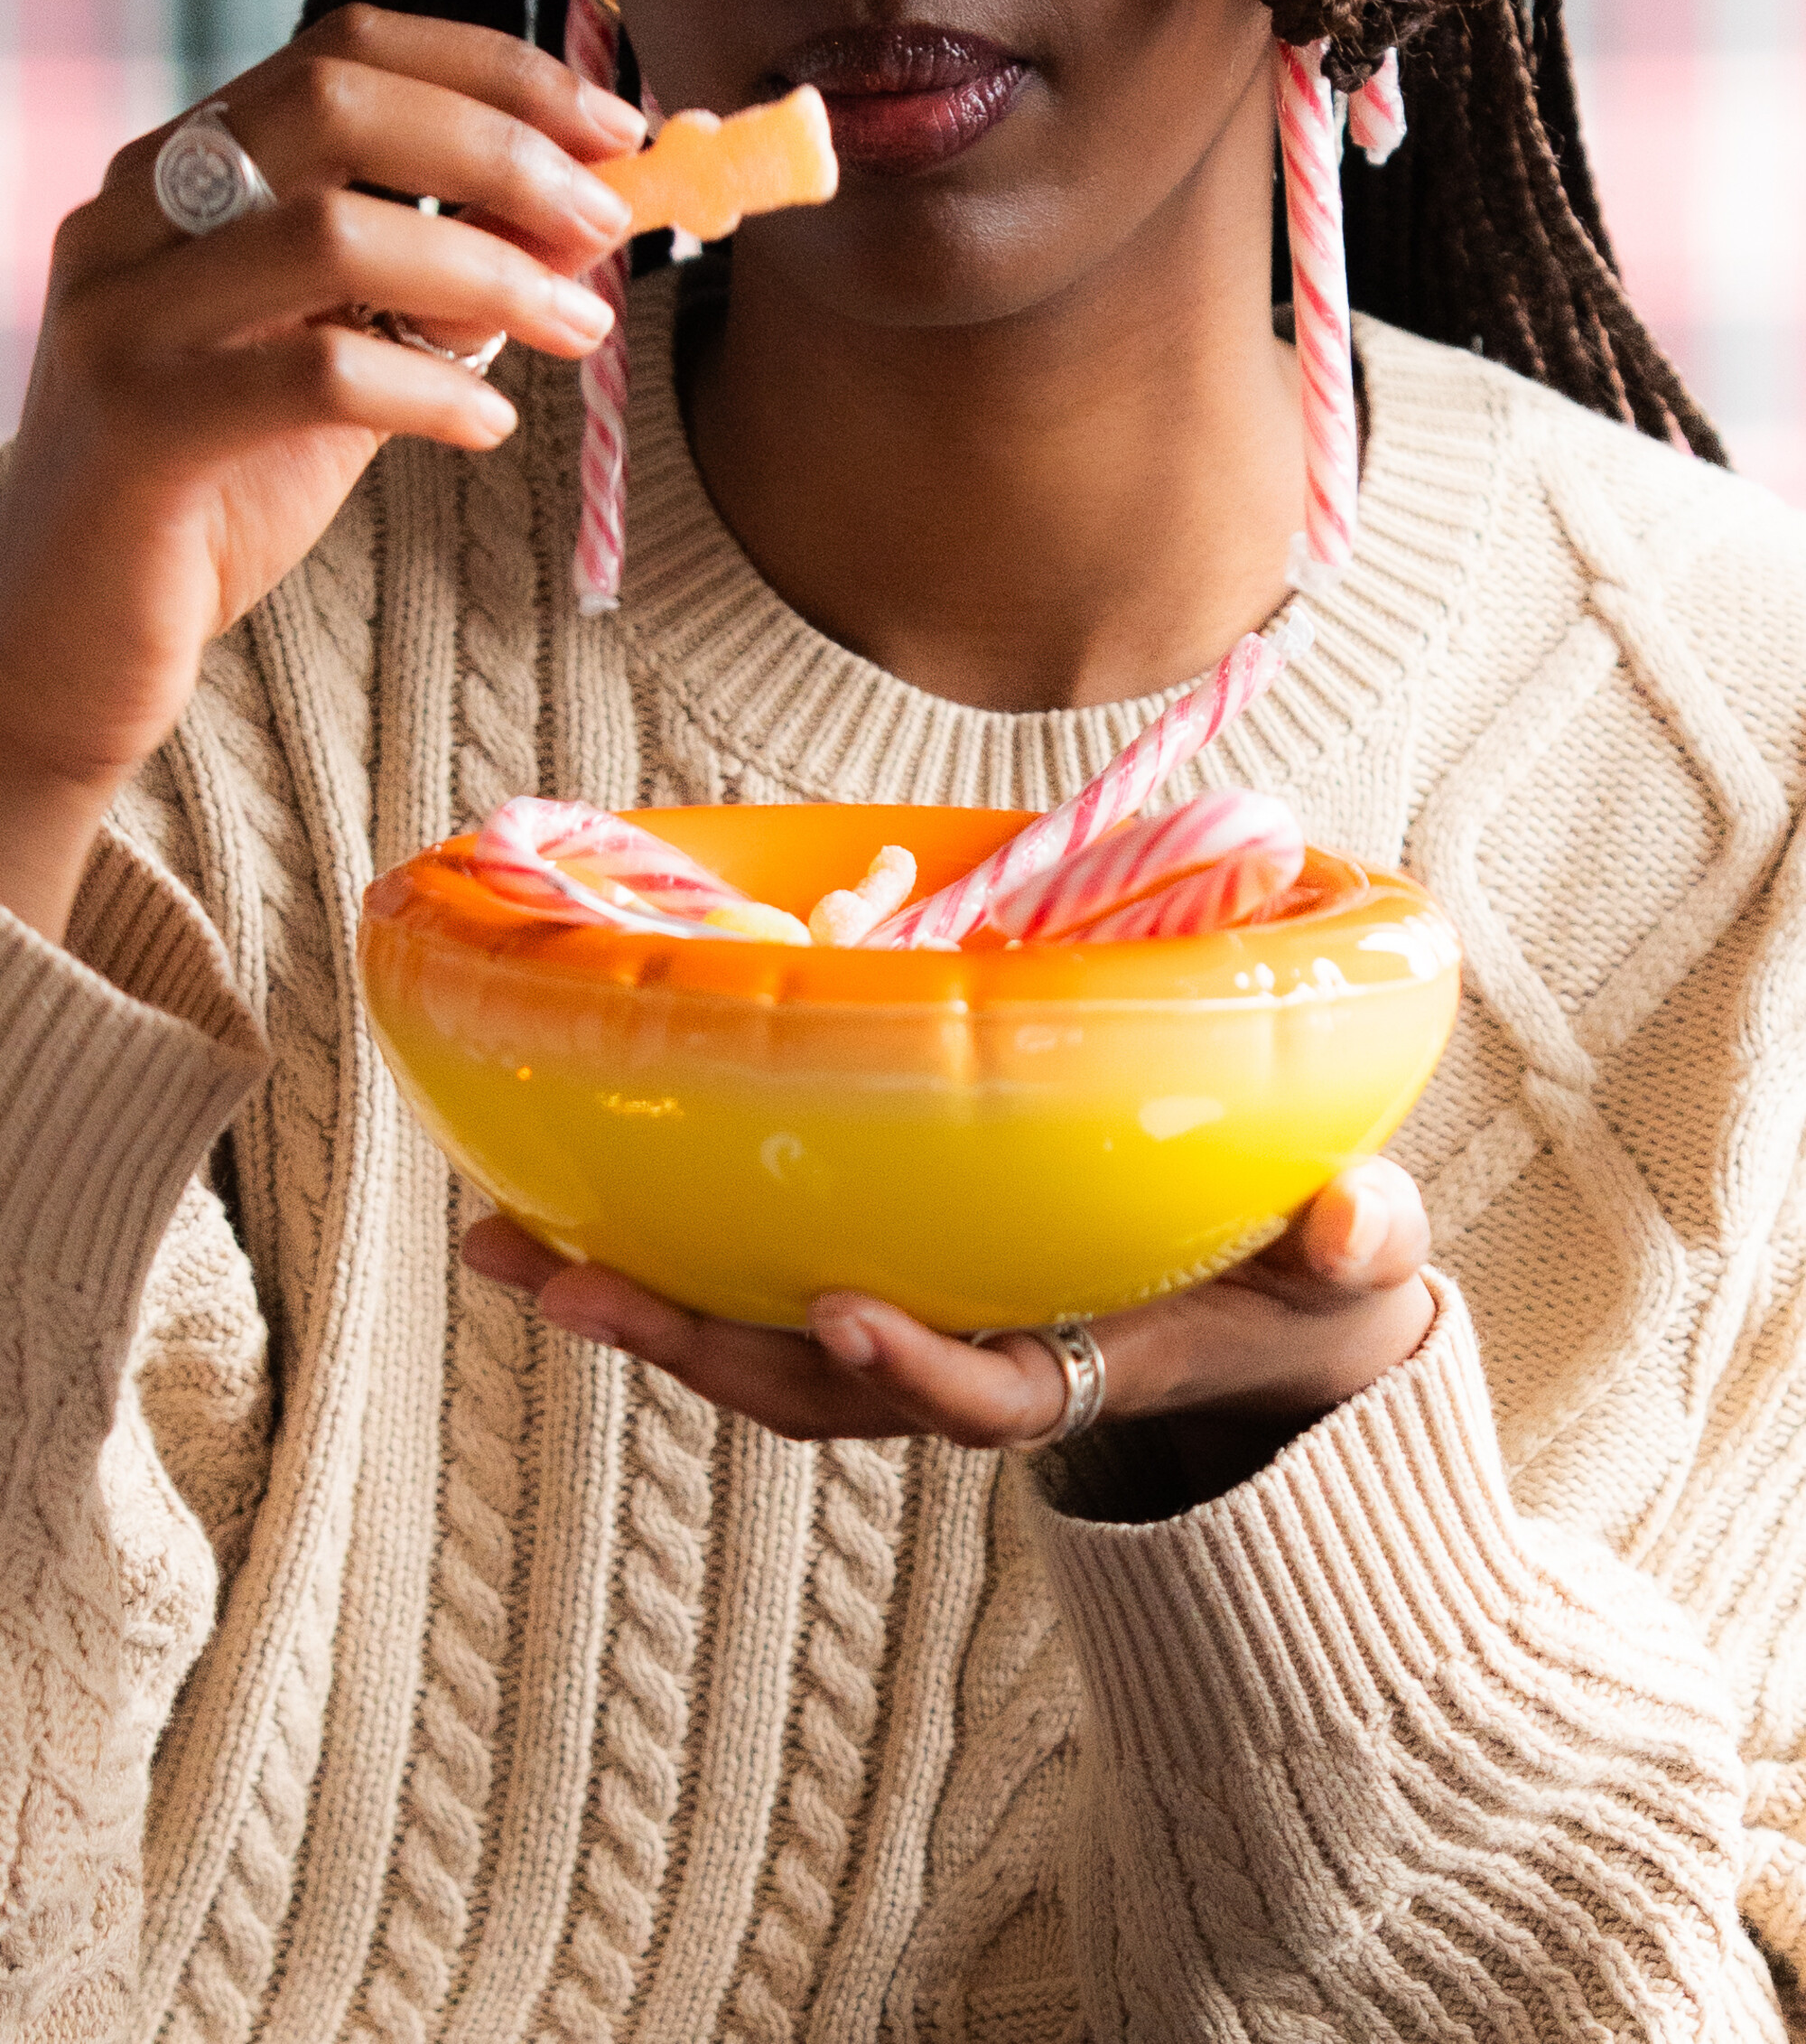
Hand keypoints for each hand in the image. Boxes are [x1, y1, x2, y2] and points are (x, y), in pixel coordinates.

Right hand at [0, 5, 641, 939]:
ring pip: (328, 230)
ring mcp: (125, 314)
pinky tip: (488, 425)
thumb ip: (426, 299)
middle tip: (607, 219)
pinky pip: (314, 373)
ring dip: (488, 268)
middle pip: (335, 103)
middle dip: (501, 148)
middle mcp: (138, 215)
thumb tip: (561, 237)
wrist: (66, 635)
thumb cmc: (208, 497)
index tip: (612, 127)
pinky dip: (429, 389)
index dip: (496, 74)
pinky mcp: (139, 425)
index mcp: (184, 175)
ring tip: (580, 324)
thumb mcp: (335, 372)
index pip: (345, 56)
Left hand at [462, 1159, 1433, 1475]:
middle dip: (693, 1344)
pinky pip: (763, 1297)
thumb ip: (1362, 1244)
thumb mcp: (1352, 1267)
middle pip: (817, 1391)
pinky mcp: (884, 1300)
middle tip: (560, 1281)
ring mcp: (916, 1346)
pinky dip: (671, 1263)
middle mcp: (972, 1371)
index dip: (919, 1371)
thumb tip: (1362, 1222)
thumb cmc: (1304, 1282)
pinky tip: (578, 1210)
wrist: (1261, 1327)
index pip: (993, 1397)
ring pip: (761, 1354)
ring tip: (510, 1244)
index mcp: (1082, 1366)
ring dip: (638, 1305)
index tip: (848, 1311)